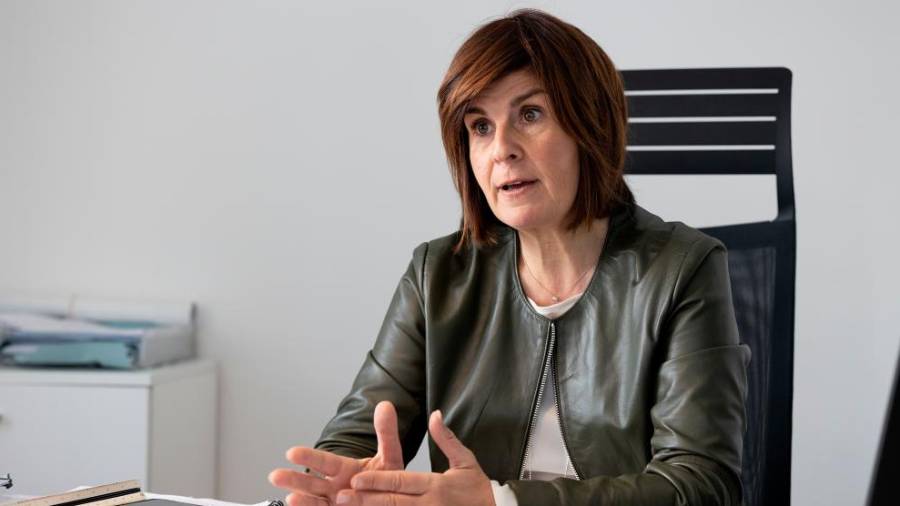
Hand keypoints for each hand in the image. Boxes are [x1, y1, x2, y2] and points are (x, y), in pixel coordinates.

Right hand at [269, 401, 404, 505]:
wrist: (394, 501)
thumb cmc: (386, 480)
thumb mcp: (389, 456)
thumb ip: (386, 433)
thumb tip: (385, 405)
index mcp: (343, 469)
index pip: (324, 462)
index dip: (309, 457)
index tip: (292, 452)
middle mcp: (335, 487)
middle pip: (312, 483)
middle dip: (295, 480)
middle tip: (275, 476)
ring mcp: (334, 504)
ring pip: (314, 502)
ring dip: (301, 500)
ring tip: (290, 498)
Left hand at [335, 410, 494, 505]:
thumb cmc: (480, 489)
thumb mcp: (466, 461)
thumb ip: (446, 439)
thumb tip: (434, 414)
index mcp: (436, 485)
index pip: (401, 482)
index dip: (377, 480)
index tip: (356, 477)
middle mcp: (429, 505)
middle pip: (392, 502)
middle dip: (365, 499)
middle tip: (341, 496)